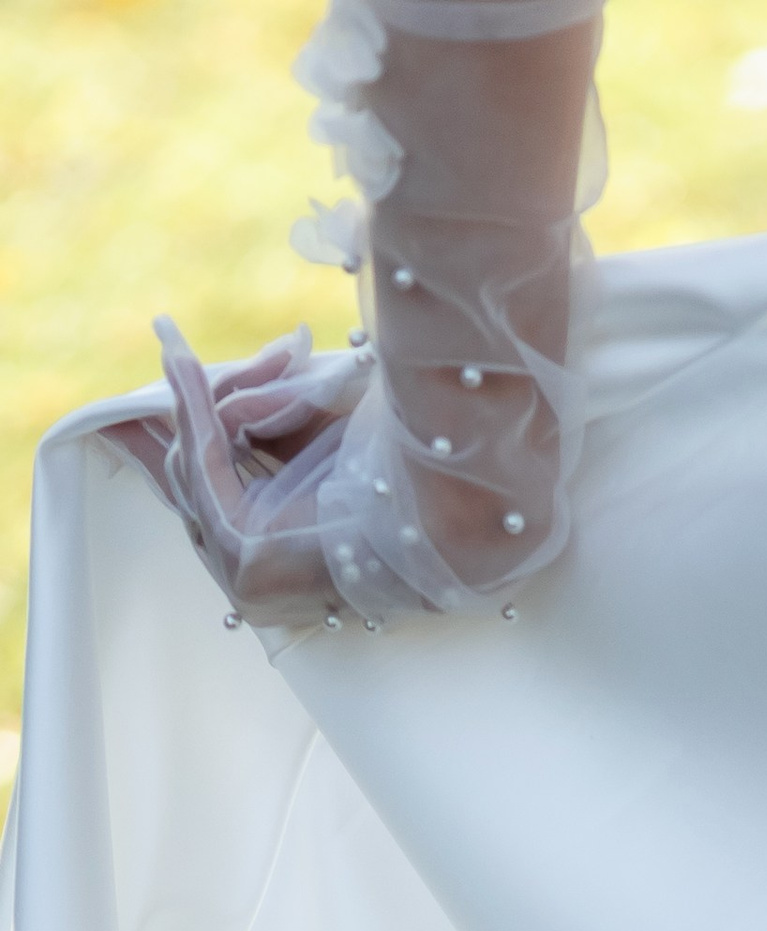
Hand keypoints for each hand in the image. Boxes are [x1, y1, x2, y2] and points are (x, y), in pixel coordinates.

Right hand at [99, 322, 369, 621]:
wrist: (440, 515)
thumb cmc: (393, 479)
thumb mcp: (315, 442)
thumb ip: (264, 419)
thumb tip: (221, 384)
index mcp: (277, 562)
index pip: (215, 495)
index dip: (187, 435)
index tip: (163, 383)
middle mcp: (257, 579)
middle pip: (195, 480)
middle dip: (174, 418)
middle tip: (160, 355)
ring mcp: (246, 576)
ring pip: (196, 470)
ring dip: (192, 404)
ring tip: (175, 347)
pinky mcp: (245, 559)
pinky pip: (206, 470)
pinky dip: (194, 414)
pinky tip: (183, 364)